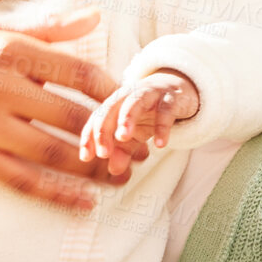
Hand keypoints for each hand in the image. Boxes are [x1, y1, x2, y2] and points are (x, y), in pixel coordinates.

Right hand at [0, 7, 149, 210]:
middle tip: (141, 146)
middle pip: (69, 114)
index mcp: (5, 47)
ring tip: (123, 175)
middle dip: (111, 133)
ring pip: (49, 151)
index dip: (110, 89)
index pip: (74, 69)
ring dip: (93, 168)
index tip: (132, 102)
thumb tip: (93, 15)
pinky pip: (19, 179)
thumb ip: (41, 24)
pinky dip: (55, 193)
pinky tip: (84, 202)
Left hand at [79, 70, 200, 177]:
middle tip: (103, 153)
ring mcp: (149, 94)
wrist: (176, 91)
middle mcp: (128, 96)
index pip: (96, 119)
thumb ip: (122, 151)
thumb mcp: (134, 135)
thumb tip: (113, 171)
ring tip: (123, 137)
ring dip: (127, 118)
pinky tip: (160, 144)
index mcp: (114, 105)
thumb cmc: (148, 114)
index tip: (86, 157)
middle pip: (110, 108)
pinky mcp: (171, 98)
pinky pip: (166, 110)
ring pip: (135, 102)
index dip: (89, 137)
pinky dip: (162, 126)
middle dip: (104, 129)